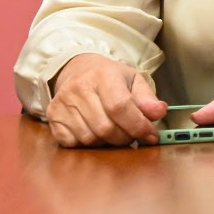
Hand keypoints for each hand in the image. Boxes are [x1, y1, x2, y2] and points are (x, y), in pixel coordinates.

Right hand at [45, 54, 165, 147]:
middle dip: (125, 137)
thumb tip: (159, 112)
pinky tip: (92, 130)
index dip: (138, 126)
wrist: (77, 70)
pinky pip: (72, 143)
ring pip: (90, 139)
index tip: (150, 135)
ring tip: (112, 130)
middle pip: (106, 128)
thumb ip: (147, 98)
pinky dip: (86, 143)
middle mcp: (79, 87)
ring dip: (106, 142)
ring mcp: (63, 102)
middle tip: (131, 134)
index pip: (120, 107)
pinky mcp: (53, 116)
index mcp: (102, 75)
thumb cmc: (109, 78)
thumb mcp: (132, 80)